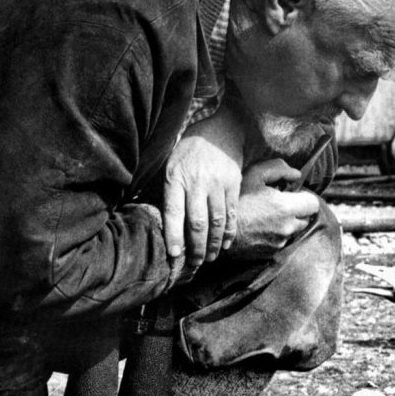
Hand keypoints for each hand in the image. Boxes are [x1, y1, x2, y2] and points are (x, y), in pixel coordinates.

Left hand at [162, 134, 240, 281]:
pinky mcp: (233, 185)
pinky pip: (232, 214)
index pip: (174, 212)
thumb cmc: (190, 152)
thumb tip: (162, 221)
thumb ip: (168, 190)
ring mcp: (217, 184)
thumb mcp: (171, 164)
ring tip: (209, 258)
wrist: (222, 132)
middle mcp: (197, 182)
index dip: (174, 235)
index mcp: (176, 178)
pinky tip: (224, 244)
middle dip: (196, 247)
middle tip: (195, 263)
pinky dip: (229, 232)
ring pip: (216, 221)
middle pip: (197, 222)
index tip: (174, 255)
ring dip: (213, 244)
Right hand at [226, 159, 320, 259]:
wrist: (217, 230)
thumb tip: (296, 175)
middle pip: (306, 218)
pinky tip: (260, 227)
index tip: (293, 194)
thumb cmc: (236, 199)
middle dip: (297, 211)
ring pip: (293, 231)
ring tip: (267, 216)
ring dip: (287, 223)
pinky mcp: (271, 253)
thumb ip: (279, 169)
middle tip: (279, 204)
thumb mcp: (254, 174)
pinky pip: (281, 241)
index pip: (313, 203)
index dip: (305, 197)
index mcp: (286, 207)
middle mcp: (287, 227)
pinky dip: (276, 234)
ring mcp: (280, 242)